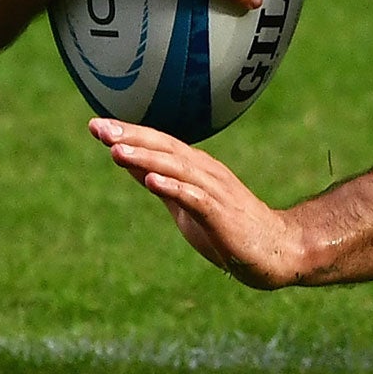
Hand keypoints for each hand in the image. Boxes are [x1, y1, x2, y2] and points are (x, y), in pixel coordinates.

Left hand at [92, 119, 304, 288]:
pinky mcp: (222, 214)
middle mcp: (206, 171)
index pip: (159, 143)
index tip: (96, 123)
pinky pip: (196, 197)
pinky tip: (152, 181)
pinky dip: (174, 187)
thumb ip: (161, 183)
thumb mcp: (184, 204)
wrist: (276, 250)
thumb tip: (129, 164)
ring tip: (116, 150)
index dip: (129, 133)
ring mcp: (215, 191)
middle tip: (99, 127)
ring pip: (177, 168)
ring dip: (146, 158)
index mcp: (196, 168)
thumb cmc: (228, 228)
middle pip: (165, 148)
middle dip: (131, 137)